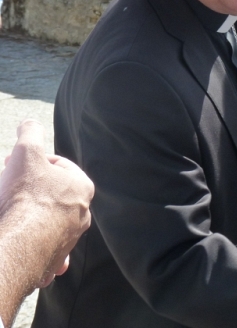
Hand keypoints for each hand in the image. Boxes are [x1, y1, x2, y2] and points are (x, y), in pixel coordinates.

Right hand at [0, 119, 93, 287]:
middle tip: (5, 187)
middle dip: (27, 188)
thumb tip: (30, 123)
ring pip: (46, 221)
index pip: (56, 166)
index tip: (10, 165)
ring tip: (6, 211)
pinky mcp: (54, 260)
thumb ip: (30, 133)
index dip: (30, 163)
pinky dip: (31, 245)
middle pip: (50, 194)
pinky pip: (43, 250)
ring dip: (28, 215)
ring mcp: (70, 238)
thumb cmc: (27, 196)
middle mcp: (82, 213)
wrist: (20, 244)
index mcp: (82, 186)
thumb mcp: (27, 153)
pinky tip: (20, 239)